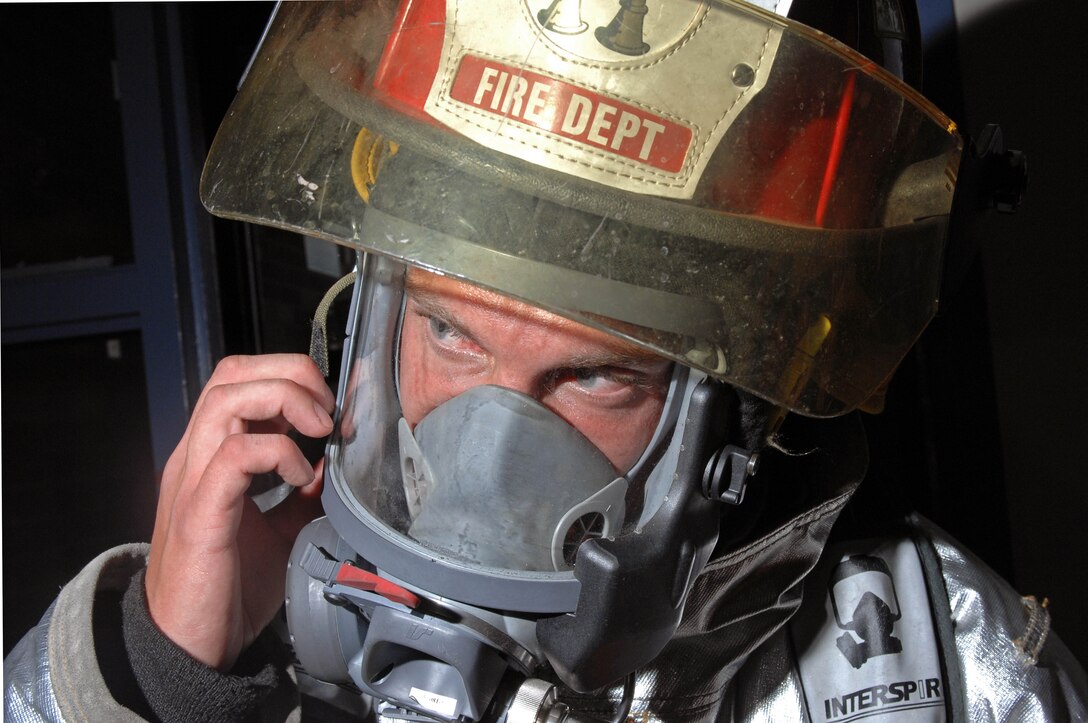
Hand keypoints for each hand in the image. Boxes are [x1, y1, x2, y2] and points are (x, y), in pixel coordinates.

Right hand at [145, 354, 334, 670]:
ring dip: (285, 401)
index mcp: (213, 455)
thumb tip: (338, 463)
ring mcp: (193, 480)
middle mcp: (197, 456)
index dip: (290, 375)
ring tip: (319, 430)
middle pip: (232, 372)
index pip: (240, 378)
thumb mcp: (282, 527)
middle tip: (327, 410)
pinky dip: (278, 452)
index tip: (331, 404)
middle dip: (291, 374)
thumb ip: (305, 492)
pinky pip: (234, 454)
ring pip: (227, 398)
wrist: (191, 647)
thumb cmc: (230, 588)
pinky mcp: (201, 512)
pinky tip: (300, 477)